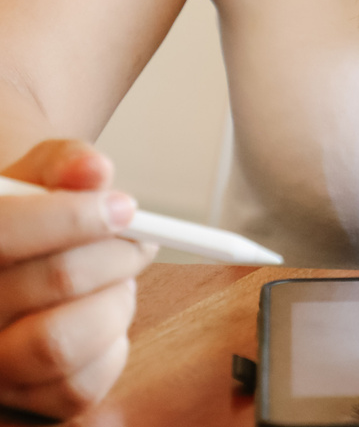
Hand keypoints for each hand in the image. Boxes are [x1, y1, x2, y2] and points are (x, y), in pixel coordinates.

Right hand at [0, 140, 156, 418]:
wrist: (14, 262)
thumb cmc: (29, 216)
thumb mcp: (36, 176)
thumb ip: (63, 163)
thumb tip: (95, 170)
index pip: (5, 232)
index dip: (74, 217)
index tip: (125, 207)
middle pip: (56, 279)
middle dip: (117, 252)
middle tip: (139, 239)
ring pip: (63, 343)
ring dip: (115, 301)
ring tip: (119, 279)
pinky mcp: (21, 404)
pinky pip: (78, 387)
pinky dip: (111, 346)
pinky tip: (104, 315)